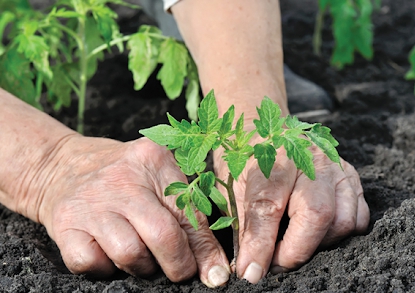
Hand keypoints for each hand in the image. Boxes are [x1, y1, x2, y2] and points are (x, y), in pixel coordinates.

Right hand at [37, 136, 230, 286]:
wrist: (60, 165)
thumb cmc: (122, 176)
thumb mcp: (158, 177)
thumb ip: (188, 212)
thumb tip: (214, 267)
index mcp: (153, 160)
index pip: (189, 212)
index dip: (205, 250)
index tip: (215, 274)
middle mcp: (122, 179)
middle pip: (162, 235)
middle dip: (178, 265)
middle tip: (179, 270)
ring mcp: (90, 202)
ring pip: (129, 254)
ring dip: (142, 267)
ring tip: (142, 257)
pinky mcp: (64, 224)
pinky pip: (91, 263)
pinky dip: (105, 269)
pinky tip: (109, 255)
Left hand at [213, 136, 369, 283]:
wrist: (268, 130)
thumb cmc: (247, 160)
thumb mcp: (233, 187)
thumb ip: (243, 225)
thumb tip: (250, 269)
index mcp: (272, 156)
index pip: (268, 206)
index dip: (260, 245)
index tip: (251, 272)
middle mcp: (309, 158)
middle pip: (317, 213)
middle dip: (296, 250)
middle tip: (275, 263)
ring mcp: (335, 166)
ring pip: (342, 219)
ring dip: (319, 244)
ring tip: (296, 244)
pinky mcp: (351, 175)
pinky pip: (359, 216)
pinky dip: (340, 234)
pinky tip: (318, 233)